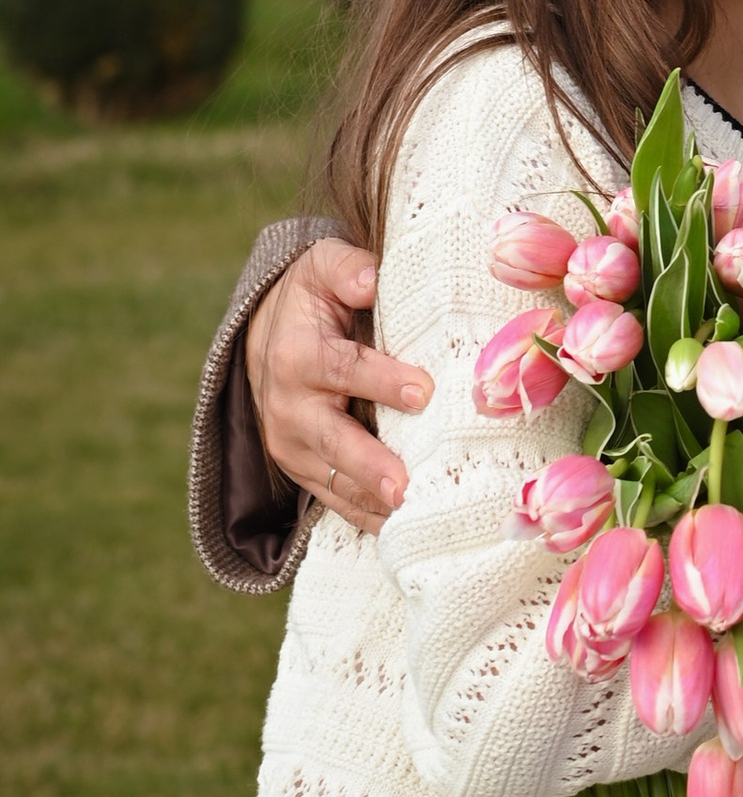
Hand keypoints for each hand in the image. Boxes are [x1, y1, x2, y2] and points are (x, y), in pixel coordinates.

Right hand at [244, 238, 431, 531]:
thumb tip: (370, 280)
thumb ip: (347, 268)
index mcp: (297, 354)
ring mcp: (292, 445)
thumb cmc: (313, 298)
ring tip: (411, 519)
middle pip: (332, 439)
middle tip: (405, 486)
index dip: (382, 379)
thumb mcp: (323, 268)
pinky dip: (365, 517)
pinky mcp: (301, 470)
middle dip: (369, 465)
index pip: (342, 368)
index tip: (423, 390)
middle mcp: (289, 406)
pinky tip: (401, 529)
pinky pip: (333, 500)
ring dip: (372, 502)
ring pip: (333, 480)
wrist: (266, 337)